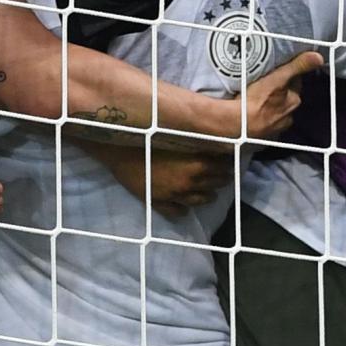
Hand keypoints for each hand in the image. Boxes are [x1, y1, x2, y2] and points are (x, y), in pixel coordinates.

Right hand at [102, 140, 226, 210]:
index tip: (226, 158)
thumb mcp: (179, 133)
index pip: (224, 166)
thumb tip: (216, 136)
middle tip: (219, 173)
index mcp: (198, 164)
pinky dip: (183, 209)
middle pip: (217, 183)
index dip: (227, 161)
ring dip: (207, 195)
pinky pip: (178, 212)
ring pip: (201, 200)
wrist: (119, 150)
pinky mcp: (160, 203)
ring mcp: (175, 195)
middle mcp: (190, 182)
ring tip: (207, 191)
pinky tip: (184, 206)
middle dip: (221, 178)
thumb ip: (199, 139)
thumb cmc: (148, 136)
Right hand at [233, 50, 325, 142]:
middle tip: (264, 81)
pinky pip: (261, 120)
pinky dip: (256, 115)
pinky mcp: (260, 133)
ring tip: (254, 95)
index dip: (287, 75)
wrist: (236, 124)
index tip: (278, 70)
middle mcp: (287, 116)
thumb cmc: (255, 103)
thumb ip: (298, 66)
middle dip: (277, 91)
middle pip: (284, 97)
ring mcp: (273, 127)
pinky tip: (248, 109)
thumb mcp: (278, 78)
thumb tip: (318, 58)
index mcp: (293, 102)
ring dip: (267, 103)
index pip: (295, 83)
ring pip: (273, 109)